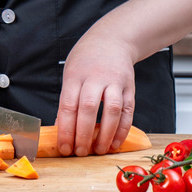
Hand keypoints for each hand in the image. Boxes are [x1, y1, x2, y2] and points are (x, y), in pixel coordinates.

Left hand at [56, 32, 135, 156]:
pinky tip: (115, 143)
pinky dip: (122, 130)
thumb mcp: (70, 74)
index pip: (68, 105)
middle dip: (84, 134)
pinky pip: (128, 111)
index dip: (66, 129)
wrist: (112, 40)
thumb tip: (62, 128)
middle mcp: (95, 78)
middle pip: (89, 109)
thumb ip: (67, 99)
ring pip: (112, 110)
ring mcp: (115, 81)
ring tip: (98, 150)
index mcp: (75, 76)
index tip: (64, 147)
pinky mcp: (129, 87)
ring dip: (106, 134)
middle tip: (80, 152)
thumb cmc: (86, 60)